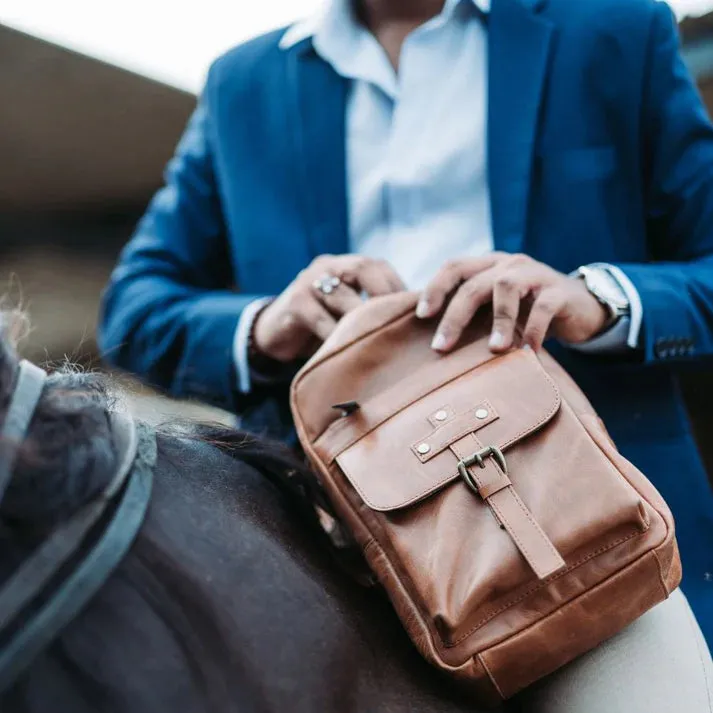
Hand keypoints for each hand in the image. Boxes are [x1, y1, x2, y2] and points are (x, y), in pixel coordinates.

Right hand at [254, 254, 404, 361]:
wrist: (274, 335)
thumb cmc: (320, 326)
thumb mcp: (347, 313)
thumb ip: (372, 311)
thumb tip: (413, 326)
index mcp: (345, 266)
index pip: (379, 267)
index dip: (398, 287)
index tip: (415, 313)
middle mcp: (328, 266)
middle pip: (362, 268)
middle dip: (384, 294)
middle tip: (398, 322)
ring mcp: (308, 282)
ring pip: (341, 293)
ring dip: (362, 318)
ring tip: (380, 339)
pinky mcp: (294, 303)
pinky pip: (319, 317)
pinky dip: (335, 334)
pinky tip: (348, 351)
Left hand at [416, 253, 609, 352]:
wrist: (580, 308)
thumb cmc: (527, 312)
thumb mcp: (497, 307)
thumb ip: (473, 313)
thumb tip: (433, 340)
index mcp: (489, 266)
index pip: (454, 267)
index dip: (435, 288)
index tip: (420, 316)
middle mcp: (509, 265)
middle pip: (474, 284)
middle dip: (454, 316)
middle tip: (441, 347)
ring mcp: (535, 275)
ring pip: (507, 288)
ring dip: (498, 320)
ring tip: (494, 349)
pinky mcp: (560, 292)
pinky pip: (543, 308)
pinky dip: (533, 331)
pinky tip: (527, 353)